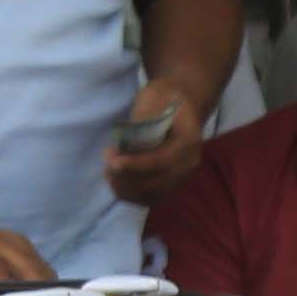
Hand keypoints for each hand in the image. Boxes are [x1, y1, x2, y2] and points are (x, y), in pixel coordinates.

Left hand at [103, 88, 217, 207]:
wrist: (181, 106)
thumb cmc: (166, 97)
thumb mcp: (155, 97)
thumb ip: (144, 119)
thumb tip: (128, 140)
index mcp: (189, 142)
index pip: (162, 162)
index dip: (136, 165)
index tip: (113, 161)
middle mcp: (188, 165)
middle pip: (155, 183)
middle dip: (125, 176)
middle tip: (107, 158)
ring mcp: (180, 177)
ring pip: (149, 195)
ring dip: (124, 186)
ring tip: (108, 168)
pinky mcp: (169, 185)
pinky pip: (147, 198)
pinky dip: (128, 193)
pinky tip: (115, 179)